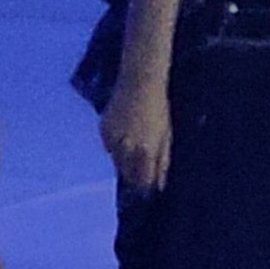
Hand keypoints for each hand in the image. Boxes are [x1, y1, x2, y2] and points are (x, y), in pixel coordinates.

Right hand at [101, 78, 170, 195]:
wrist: (139, 83)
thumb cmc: (158, 109)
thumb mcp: (165, 136)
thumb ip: (162, 162)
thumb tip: (159, 184)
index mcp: (146, 151)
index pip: (143, 180)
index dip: (147, 185)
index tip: (150, 185)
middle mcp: (127, 149)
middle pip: (128, 174)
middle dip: (135, 175)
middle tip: (142, 170)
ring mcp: (113, 140)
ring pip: (117, 162)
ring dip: (125, 162)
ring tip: (135, 149)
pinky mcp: (104, 131)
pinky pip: (109, 148)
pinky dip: (116, 147)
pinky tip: (125, 136)